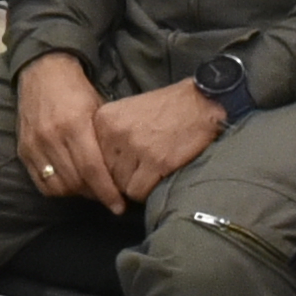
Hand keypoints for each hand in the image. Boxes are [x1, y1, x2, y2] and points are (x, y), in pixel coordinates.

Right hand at [13, 52, 119, 206]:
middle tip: (109, 196)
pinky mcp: (23, 150)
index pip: (92, 169)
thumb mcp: (99, 108)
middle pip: (76, 181)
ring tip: (90, 189)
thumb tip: (121, 171)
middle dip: (95, 194)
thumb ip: (105, 139)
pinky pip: (40, 183)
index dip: (107, 192)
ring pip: (58, 186)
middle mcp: (51, 137)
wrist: (43, 71)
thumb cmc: (77, 89)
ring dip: (77, 193)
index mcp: (74, 124)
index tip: (119, 206)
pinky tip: (70, 184)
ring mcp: (34, 144)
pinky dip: (57, 189)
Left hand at [81, 78, 228, 205]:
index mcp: (105, 119)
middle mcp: (115, 133)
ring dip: (136, 183)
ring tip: (152, 170)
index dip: (108, 166)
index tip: (120, 167)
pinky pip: (138, 191)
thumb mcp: (128, 112)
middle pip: (106, 173)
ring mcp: (135, 147)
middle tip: (140, 170)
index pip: (93, 157)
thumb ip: (111, 136)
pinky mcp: (156, 162)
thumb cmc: (168, 109)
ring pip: (121, 185)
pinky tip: (159, 176)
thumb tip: (101, 170)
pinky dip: (148, 190)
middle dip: (122, 176)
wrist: (202, 103)